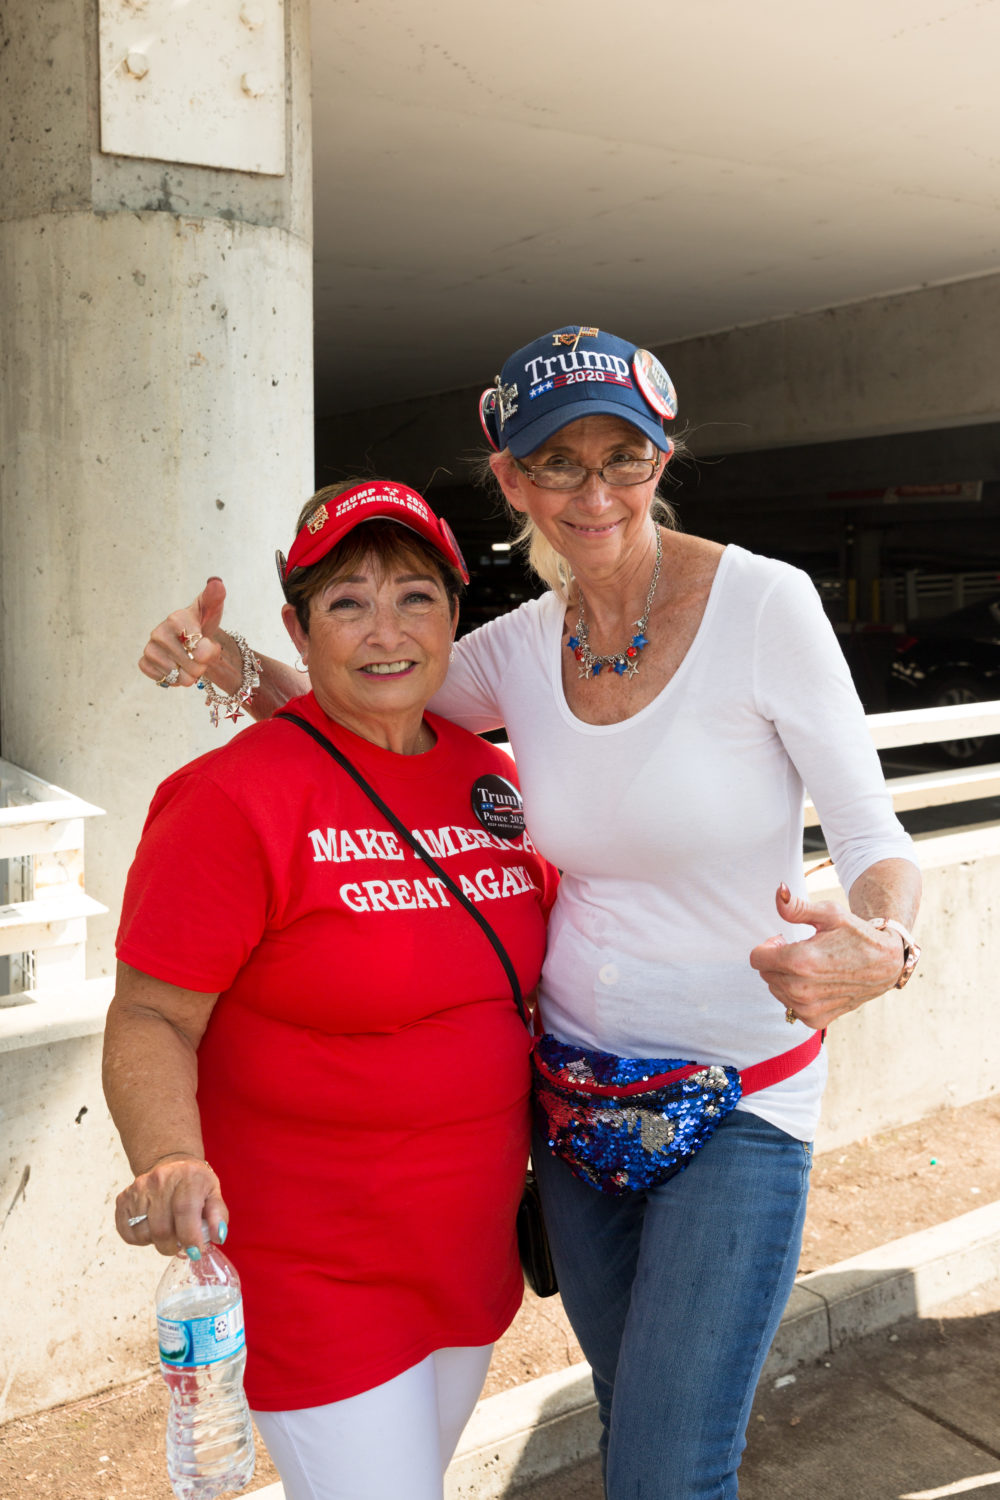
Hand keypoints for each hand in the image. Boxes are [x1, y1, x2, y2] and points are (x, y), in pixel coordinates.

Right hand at [115, 1156, 228, 1256]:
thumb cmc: (194, 1184)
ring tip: (167, 1232)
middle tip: (181, 1245)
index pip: (185, 1210)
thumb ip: (218, 1215)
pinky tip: (152, 1228)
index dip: (190, 1236)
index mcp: (188, 1177)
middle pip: (161, 1228)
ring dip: (156, 1242)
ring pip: (143, 1233)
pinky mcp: (123, 1198)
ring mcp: (138, 1188)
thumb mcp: (213, 1193)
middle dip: (172, 1246)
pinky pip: (127, 1232)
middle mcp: (160, 1179)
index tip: (195, 1251)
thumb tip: (218, 1236)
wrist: (170, 1165)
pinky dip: (140, 1239)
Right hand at [139, 578, 227, 688]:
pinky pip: (164, 680)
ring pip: (179, 677)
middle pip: (192, 668)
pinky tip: (177, 666)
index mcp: (176, 619)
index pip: (201, 650)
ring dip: (189, 674)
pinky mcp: (144, 662)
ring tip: (188, 660)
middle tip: (199, 655)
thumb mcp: (212, 608)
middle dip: (202, 666)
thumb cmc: (203, 621)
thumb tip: (216, 583)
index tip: (209, 644)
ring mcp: (150, 648)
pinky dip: (175, 679)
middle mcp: (159, 633)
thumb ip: (215, 596)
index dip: (210, 654)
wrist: (191, 635)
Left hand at [749, 883, 906, 1029]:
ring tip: (811, 966)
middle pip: (765, 974)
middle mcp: (801, 988)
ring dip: (785, 978)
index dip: (768, 946)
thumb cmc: (857, 935)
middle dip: (776, 960)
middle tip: (801, 950)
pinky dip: (796, 995)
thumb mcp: (829, 914)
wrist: (886, 964)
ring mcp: (808, 1007)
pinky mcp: (816, 1020)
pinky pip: (790, 1006)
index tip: (784, 940)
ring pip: (775, 990)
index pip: (757, 958)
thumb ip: (796, 906)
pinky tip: (816, 983)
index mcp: (800, 961)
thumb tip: (778, 891)